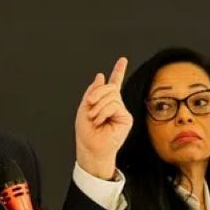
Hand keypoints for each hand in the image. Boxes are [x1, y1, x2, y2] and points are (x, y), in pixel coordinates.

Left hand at [75, 56, 132, 179]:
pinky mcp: (126, 118)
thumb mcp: (84, 108)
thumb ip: (93, 91)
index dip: (118, 71)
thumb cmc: (86, 132)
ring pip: (111, 96)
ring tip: (94, 118)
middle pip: (110, 87)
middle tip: (89, 105)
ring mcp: (121, 111)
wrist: (90, 148)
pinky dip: (103, 112)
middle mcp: (114, 105)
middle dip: (96, 94)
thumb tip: (101, 76)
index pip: (114, 83)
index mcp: (104, 101)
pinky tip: (100, 121)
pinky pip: (114, 105)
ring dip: (98, 106)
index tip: (123, 60)